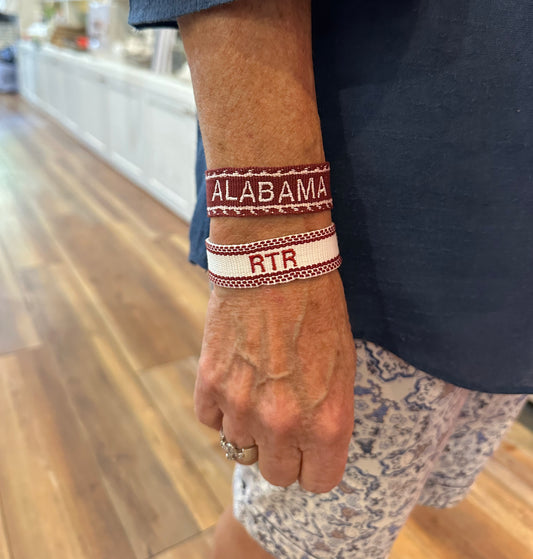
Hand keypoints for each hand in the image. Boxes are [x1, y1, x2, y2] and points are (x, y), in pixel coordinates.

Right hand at [194, 270, 356, 492]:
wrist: (275, 262)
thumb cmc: (318, 308)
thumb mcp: (343, 366)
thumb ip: (327, 415)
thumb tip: (311, 444)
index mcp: (326, 423)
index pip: (317, 483)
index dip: (314, 466)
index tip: (310, 451)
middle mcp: (283, 425)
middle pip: (276, 474)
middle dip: (282, 453)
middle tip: (283, 420)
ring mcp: (241, 407)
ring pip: (240, 449)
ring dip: (249, 428)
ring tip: (258, 389)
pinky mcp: (210, 384)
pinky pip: (210, 420)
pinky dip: (220, 407)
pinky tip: (235, 378)